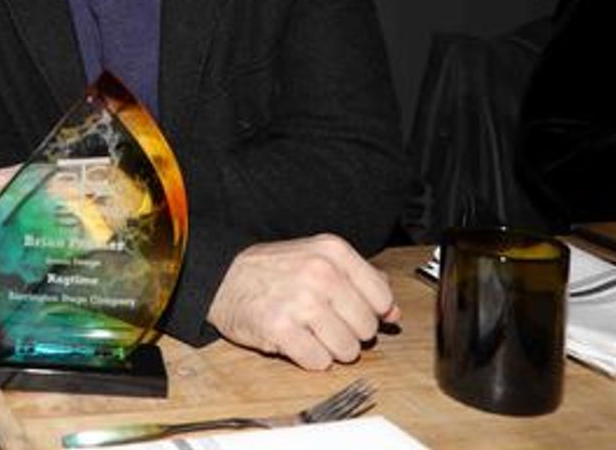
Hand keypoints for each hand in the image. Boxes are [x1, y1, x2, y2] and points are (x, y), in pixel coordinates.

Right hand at [206, 234, 400, 370]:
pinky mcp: (281, 329)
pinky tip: (294, 340)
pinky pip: (319, 362)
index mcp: (333, 252)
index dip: (368, 312)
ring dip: (329, 349)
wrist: (221, 277)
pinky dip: (309, 358)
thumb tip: (394, 313)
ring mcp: (301, 301)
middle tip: (322, 321)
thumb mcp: (318, 258)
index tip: (349, 311)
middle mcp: (321, 273)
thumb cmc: (272, 270)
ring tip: (307, 331)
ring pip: (346, 350)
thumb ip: (361, 281)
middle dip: (348, 333)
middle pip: (366, 329)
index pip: (382, 299)